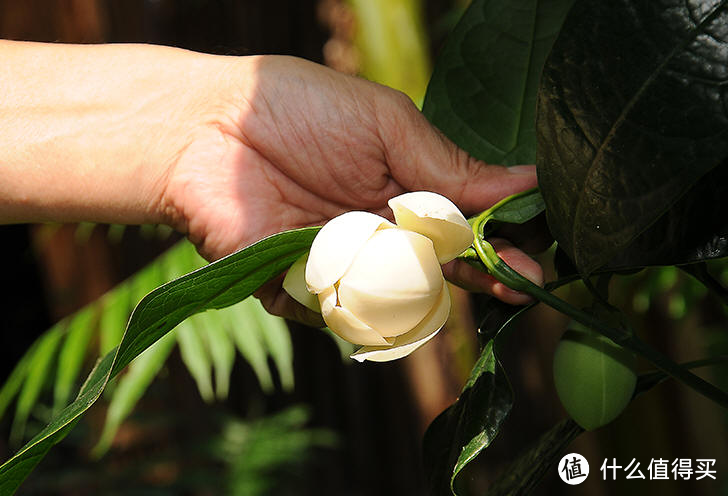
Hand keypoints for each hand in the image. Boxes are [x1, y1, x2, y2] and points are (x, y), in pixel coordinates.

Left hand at [160, 55, 543, 323]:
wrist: (204, 129)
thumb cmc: (296, 110)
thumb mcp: (386, 125)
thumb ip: (449, 164)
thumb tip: (527, 181)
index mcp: (403, 191)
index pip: (464, 227)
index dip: (498, 245)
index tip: (533, 259)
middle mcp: (378, 234)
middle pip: (439, 273)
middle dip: (478, 279)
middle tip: (514, 282)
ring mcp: (341, 266)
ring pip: (395, 301)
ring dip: (412, 290)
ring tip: (400, 253)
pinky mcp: (300, 291)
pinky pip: (337, 314)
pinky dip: (342, 300)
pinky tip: (327, 266)